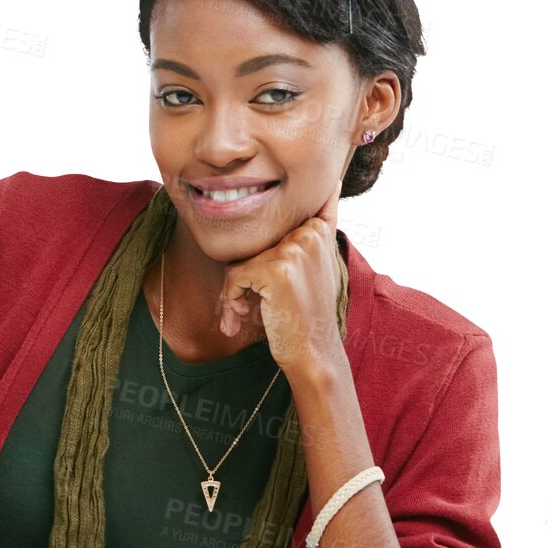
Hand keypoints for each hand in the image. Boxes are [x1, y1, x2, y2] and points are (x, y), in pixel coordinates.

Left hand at [218, 181, 345, 379]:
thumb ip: (307, 233)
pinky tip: (242, 316)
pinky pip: (234, 276)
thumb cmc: (306, 313)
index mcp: (318, 227)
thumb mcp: (315, 265)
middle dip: (242, 275)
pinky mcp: (276, 270)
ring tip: (241, 313)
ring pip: (240, 260)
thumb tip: (307, 194)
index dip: (259, 248)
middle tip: (243, 304)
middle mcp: (308, 232)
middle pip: (251, 243)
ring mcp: (293, 250)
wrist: (314, 353)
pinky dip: (230, 299)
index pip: (272, 219)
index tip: (263, 276)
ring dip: (232, 291)